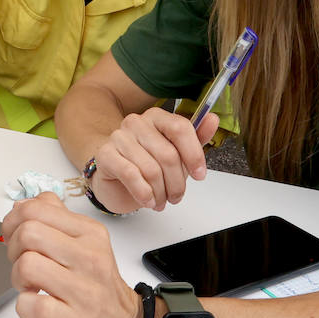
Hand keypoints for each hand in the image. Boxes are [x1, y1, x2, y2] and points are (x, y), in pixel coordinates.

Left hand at [2, 192, 142, 317]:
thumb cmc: (99, 287)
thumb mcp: (86, 243)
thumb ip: (56, 219)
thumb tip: (25, 205)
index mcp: (89, 233)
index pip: (36, 209)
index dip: (13, 223)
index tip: (15, 237)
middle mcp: (89, 257)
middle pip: (28, 234)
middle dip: (13, 250)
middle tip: (24, 265)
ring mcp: (83, 290)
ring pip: (27, 266)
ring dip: (17, 279)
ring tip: (30, 287)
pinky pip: (32, 306)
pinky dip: (24, 307)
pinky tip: (35, 307)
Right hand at [87, 107, 216, 212]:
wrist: (115, 178)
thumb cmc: (147, 164)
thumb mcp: (176, 153)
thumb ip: (196, 137)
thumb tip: (213, 119)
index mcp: (157, 117)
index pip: (180, 127)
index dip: (194, 154)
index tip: (199, 175)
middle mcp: (136, 122)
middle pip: (168, 154)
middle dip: (177, 182)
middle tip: (177, 196)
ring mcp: (119, 137)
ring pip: (151, 169)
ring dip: (160, 192)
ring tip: (161, 200)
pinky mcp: (105, 154)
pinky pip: (130, 175)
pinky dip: (143, 193)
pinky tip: (148, 200)